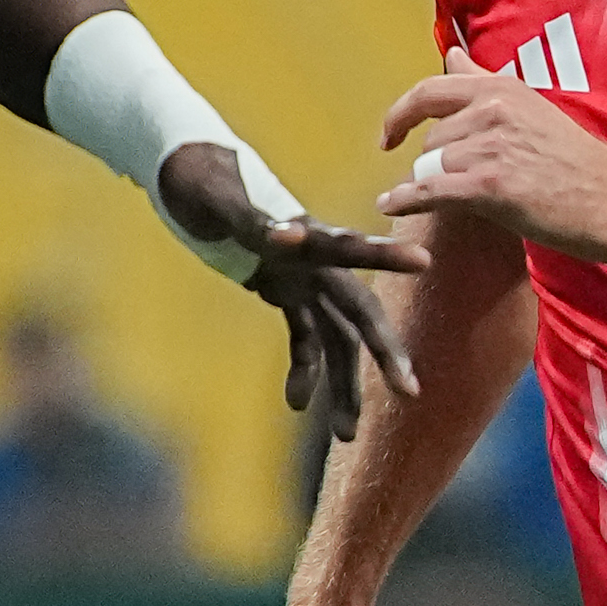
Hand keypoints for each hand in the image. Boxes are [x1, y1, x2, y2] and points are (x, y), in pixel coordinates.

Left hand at [155, 138, 429, 440]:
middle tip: (409, 392)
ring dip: (343, 385)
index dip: (385, 258)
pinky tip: (298, 405)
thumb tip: (283, 234)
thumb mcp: (218, 200)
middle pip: (359, 311)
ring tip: (347, 436)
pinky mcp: (285, 289)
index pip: (350, 249)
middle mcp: (313, 258)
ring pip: (336, 338)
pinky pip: (304, 337)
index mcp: (303, 233)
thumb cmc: (198, 179)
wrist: (184, 169)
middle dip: (384, 353)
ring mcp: (302, 277)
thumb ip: (251, 219)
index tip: (422, 263)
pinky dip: (303, 369)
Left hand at [378, 50, 606, 261]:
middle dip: (437, 166)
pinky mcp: (489, 185)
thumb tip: (451, 52)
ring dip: (439, 188)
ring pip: (431, 169)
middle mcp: (492, 110)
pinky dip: (404, 202)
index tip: (389, 135)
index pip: (429, 91)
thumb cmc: (575, 162)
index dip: (399, 115)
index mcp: (501, 89)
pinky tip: (391, 207)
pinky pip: (427, 192)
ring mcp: (489, 146)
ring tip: (475, 200)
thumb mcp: (530, 107)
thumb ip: (482, 81)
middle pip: (431, 141)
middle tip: (467, 185)